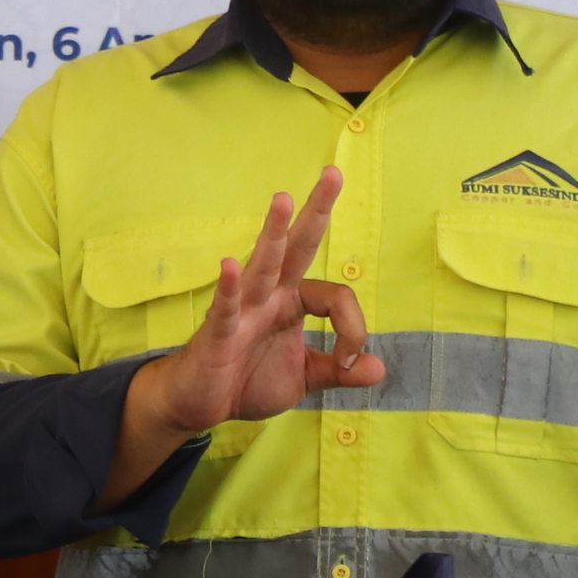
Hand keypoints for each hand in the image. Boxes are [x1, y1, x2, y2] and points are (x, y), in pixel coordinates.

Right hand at [144, 167, 387, 429]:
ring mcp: (243, 310)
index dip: (353, 329)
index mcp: (291, 301)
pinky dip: (230, 287)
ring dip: (272, 232)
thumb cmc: (246, 380)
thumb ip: (339, 370)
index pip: (335, 298)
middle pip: (297, 246)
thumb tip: (379, 369)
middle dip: (315, 210)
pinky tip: (230, 265)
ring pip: (263, 265)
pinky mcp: (218, 332)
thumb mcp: (303, 378)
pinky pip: (227, 307)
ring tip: (282, 199)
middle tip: (333, 173)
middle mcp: (269, 296)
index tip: (352, 362)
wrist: (198, 404)